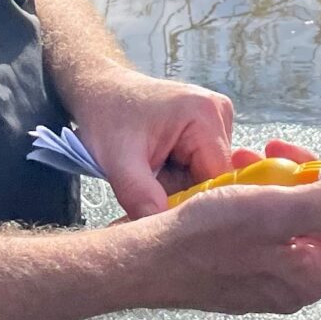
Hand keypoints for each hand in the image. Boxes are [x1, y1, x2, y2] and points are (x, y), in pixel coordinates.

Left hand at [66, 68, 234, 218]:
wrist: (99, 90)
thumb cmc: (106, 117)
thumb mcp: (117, 160)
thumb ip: (140, 195)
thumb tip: (163, 229)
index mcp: (206, 114)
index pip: (219, 178)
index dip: (194, 203)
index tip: (164, 216)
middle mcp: (220, 112)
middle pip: (216, 178)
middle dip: (182, 193)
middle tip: (147, 189)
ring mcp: (217, 118)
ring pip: (208, 176)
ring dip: (180, 186)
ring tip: (150, 173)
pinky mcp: (209, 127)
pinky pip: (202, 166)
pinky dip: (180, 176)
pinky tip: (159, 167)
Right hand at [137, 172, 320, 315]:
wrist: (142, 262)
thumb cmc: (201, 238)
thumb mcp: (271, 210)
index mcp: (310, 276)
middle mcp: (292, 283)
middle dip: (316, 185)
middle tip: (290, 157)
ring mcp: (265, 279)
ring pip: (294, 226)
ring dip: (282, 186)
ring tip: (254, 160)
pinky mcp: (240, 270)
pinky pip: (265, 231)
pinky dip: (258, 201)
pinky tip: (234, 181)